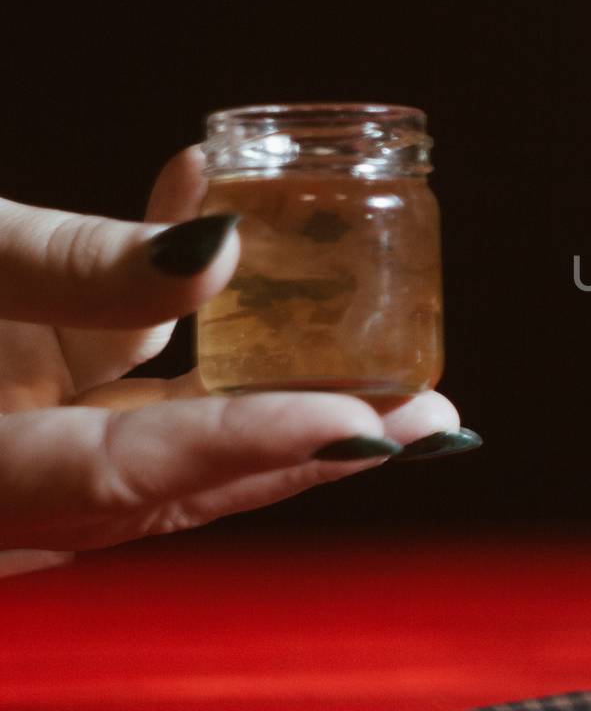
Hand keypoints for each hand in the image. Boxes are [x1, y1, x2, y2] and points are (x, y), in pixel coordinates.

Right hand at [0, 148, 478, 568]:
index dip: (252, 446)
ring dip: (281, 396)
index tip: (362, 427)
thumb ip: (71, 264)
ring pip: (171, 432)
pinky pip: (131, 368)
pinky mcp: (30, 393)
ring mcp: (23, 439)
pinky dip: (192, 313)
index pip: (126, 476)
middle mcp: (10, 483)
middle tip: (428, 422)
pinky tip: (229, 228)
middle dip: (313, 447)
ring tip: (394, 378)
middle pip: (180, 481)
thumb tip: (222, 246)